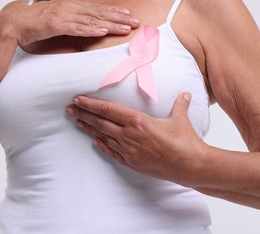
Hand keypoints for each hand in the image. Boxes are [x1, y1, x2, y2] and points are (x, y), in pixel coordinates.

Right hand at [0, 0, 139, 45]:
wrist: (13, 24)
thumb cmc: (34, 23)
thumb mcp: (57, 21)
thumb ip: (71, 23)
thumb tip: (84, 29)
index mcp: (70, 6)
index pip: (96, 9)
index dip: (113, 12)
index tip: (128, 15)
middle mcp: (69, 8)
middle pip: (98, 13)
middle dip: (119, 17)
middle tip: (135, 22)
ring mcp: (62, 15)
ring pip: (92, 20)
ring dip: (110, 24)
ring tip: (125, 28)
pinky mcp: (55, 25)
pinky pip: (76, 28)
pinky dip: (90, 30)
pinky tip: (102, 31)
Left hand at [66, 93, 208, 185]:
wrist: (190, 166)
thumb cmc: (185, 141)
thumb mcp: (180, 119)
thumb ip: (180, 104)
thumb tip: (186, 94)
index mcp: (138, 121)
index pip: (108, 110)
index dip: (91, 104)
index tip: (78, 99)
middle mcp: (129, 135)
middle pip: (100, 123)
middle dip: (83, 114)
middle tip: (69, 109)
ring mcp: (129, 150)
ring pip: (103, 137)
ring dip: (89, 130)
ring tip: (77, 122)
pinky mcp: (131, 162)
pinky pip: (112, 153)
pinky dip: (102, 146)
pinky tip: (94, 142)